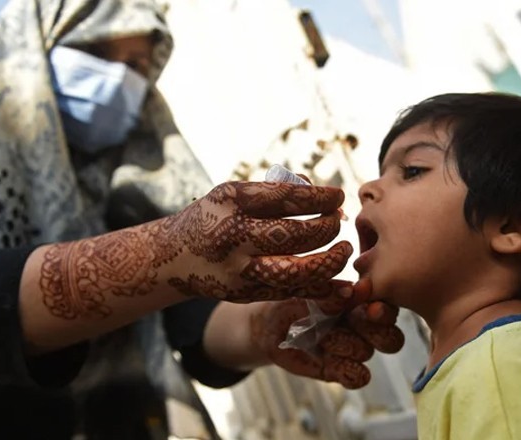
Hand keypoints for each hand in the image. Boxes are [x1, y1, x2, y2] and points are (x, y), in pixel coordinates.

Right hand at [151, 181, 351, 301]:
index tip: (338, 197)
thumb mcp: (232, 193)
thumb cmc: (214, 216)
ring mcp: (240, 269)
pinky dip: (319, 286)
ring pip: (293, 272)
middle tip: (338, 222)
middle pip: (291, 235)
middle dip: (325, 228)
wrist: (175, 257)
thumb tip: (321, 193)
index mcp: (231, 203)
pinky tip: (338, 277)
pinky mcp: (246, 294)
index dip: (318, 198)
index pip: (285, 197)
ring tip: (344, 250)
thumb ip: (274, 190)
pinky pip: (291, 292)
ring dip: (327, 262)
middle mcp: (234, 237)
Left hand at [248, 279, 404, 388]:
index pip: (387, 307)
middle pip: (391, 337)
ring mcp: (353, 349)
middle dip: (375, 332)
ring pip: (367, 352)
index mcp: (361, 301)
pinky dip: (350, 372)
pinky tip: (331, 362)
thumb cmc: (290, 301)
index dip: (383, 311)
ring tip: (322, 337)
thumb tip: (351, 291)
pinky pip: (359, 377)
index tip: (371, 308)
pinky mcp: (341, 370)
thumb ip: (329, 293)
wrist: (269, 327)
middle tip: (352, 322)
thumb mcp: (305, 293)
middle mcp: (363, 326)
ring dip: (345, 345)